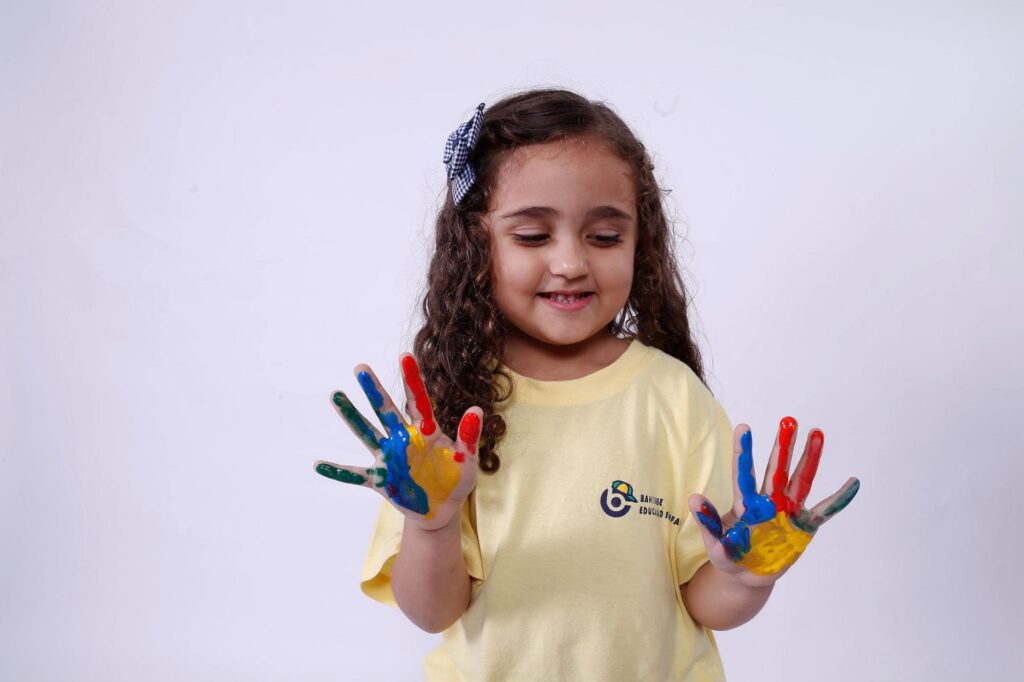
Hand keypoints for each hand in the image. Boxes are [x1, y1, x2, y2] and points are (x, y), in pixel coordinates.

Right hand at [314, 353, 482, 530]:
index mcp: (426, 431)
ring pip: (367, 433)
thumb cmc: (457, 480)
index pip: (417, 400)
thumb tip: (476, 410)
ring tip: (336, 396)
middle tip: (361, 367)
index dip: (411, 378)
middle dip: (374, 389)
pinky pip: (355, 475)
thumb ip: (469, 436)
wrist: (443, 510)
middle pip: (386, 410)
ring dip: (352, 416)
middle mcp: (403, 439)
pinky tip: (318, 464)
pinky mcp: (380, 480)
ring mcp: (389, 458)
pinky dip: (338, 471)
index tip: (405, 355)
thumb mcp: (468, 460)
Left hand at [688, 417, 859, 586]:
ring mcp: (787, 511)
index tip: (743, 427)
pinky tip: (852, 483)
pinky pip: (824, 511)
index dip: (743, 452)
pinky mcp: (804, 526)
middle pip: (776, 469)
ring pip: (800, 480)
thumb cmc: (729, 556)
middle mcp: (768, 500)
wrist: (749, 576)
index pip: (743, 473)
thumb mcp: (715, 544)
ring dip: (810, 458)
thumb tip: (692, 498)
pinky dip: (838, 499)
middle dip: (783, 446)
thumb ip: (707, 522)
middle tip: (789, 420)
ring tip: (818, 433)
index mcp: (745, 503)